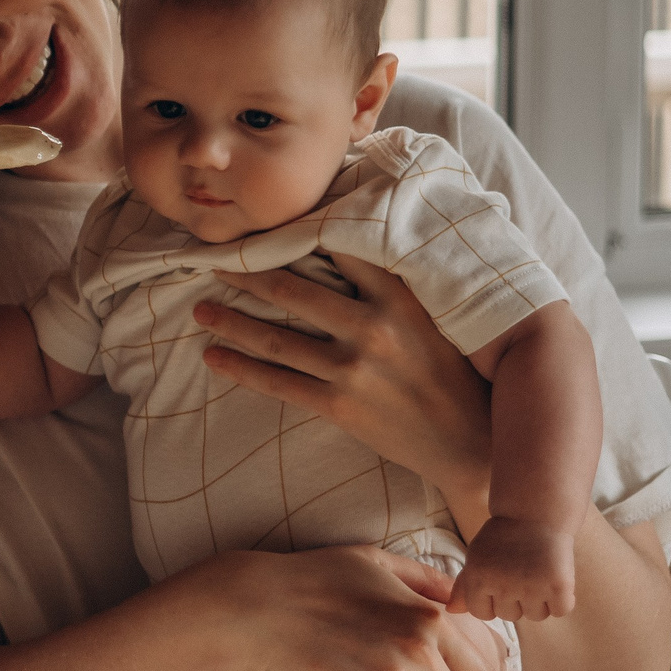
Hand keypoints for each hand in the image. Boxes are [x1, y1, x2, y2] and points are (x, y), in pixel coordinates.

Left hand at [196, 256, 493, 513]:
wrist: (471, 443)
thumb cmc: (456, 374)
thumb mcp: (438, 318)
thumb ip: (398, 286)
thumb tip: (355, 245)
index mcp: (401, 298)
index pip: (339, 250)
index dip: (296, 235)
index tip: (261, 227)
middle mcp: (374, 328)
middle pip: (292, 291)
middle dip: (246, 274)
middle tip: (214, 262)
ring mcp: (354, 369)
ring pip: (275, 338)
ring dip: (231, 321)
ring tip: (199, 309)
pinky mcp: (339, 406)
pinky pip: (277, 383)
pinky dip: (240, 368)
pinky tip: (212, 356)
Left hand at [450, 518, 576, 620]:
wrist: (535, 513)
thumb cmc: (502, 538)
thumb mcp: (476, 556)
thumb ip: (464, 585)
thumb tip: (452, 611)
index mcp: (478, 578)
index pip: (482, 613)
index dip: (492, 602)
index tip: (500, 584)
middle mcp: (503, 585)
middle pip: (511, 616)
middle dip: (516, 601)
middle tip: (522, 574)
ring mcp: (532, 586)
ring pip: (536, 615)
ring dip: (540, 601)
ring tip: (539, 574)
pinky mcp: (559, 585)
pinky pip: (561, 610)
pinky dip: (562, 600)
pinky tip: (557, 579)